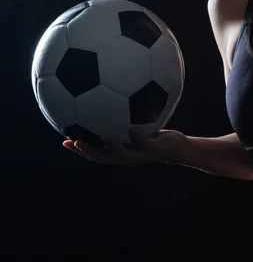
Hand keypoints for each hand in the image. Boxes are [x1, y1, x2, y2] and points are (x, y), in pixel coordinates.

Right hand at [63, 127, 184, 165]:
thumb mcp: (136, 128)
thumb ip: (121, 120)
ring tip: (104, 135)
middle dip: (89, 151)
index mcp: (120, 154)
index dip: (80, 151)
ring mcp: (141, 154)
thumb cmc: (154, 137)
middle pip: (104, 158)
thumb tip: (108, 104)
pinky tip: (132, 127)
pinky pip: (145, 142)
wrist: (177, 148)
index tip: (65, 141)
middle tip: (75, 141)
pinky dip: (139, 136)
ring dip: (113, 146)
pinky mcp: (155, 149)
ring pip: (124, 154)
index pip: (96, 155)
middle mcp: (128, 157)